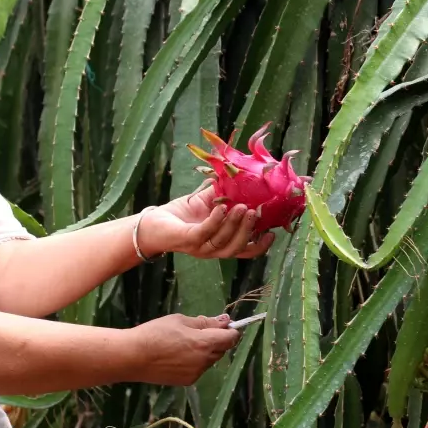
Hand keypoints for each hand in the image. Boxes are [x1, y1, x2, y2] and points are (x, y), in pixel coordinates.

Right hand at [126, 313, 240, 385]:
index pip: (230, 338)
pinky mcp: (187, 381)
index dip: (230, 330)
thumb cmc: (155, 333)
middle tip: (197, 331)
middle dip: (216, 340)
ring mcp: (196, 373)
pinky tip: (176, 355)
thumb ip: (205, 322)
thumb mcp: (180, 321)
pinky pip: (198, 368)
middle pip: (221, 350)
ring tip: (182, 343)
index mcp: (205, 343)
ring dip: (204, 351)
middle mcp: (204, 361)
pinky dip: (194, 361)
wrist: (133, 357)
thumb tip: (224, 321)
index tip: (223, 324)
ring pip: (209, 360)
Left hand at [137, 184, 275, 259]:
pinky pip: (204, 233)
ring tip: (242, 207)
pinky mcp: (186, 241)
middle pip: (237, 247)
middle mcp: (212, 250)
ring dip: (235, 225)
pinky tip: (220, 208)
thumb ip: (228, 195)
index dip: (260, 245)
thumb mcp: (210, 202)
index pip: (245, 250)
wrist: (154, 222)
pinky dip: (215, 221)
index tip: (273, 233)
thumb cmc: (183, 213)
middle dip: (249, 230)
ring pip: (223, 243)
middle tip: (256, 212)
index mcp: (221, 244)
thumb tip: (246, 177)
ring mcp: (200, 248)